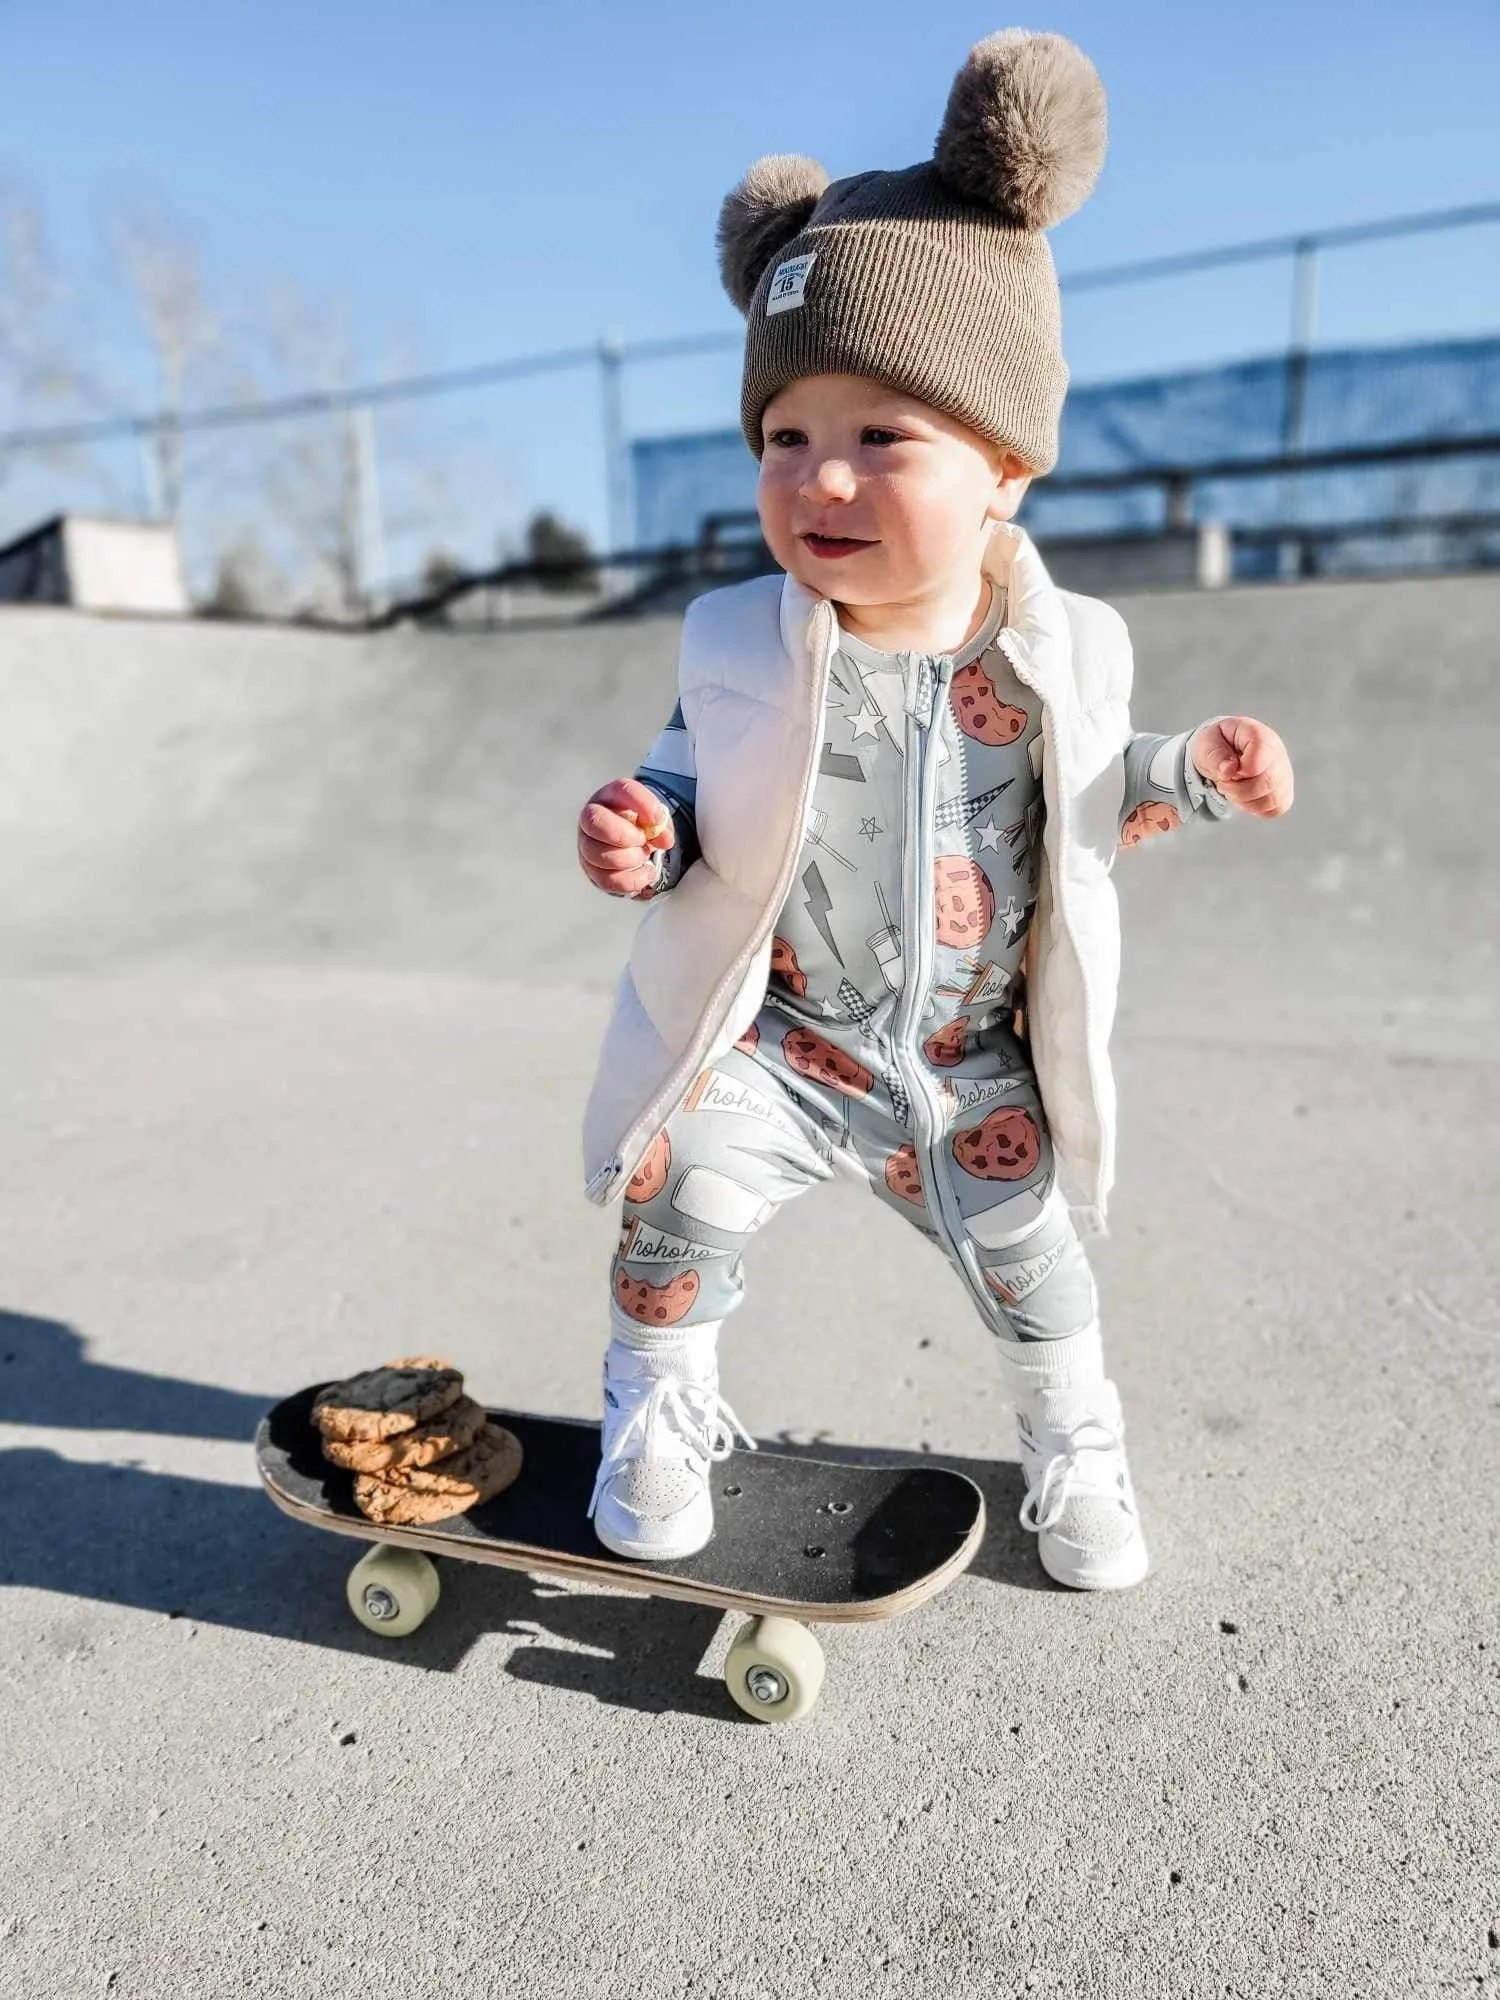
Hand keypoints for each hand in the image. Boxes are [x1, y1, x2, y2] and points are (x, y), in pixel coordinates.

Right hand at [577, 778, 674, 896]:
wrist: (629, 844)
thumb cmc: (639, 825)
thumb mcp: (654, 819)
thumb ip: (661, 825)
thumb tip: (664, 839)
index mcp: (611, 796)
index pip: (622, 790)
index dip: (642, 804)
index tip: (657, 819)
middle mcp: (592, 817)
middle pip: (594, 821)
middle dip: (624, 835)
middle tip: (642, 840)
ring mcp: (586, 844)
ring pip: (597, 854)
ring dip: (629, 859)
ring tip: (644, 856)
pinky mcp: (591, 869)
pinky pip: (606, 879)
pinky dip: (632, 879)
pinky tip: (646, 873)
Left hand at [1189, 717, 1293, 817]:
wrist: (1223, 752)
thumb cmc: (1217, 744)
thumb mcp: (1207, 743)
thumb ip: (1215, 754)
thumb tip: (1228, 770)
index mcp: (1260, 735)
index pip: (1261, 755)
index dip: (1240, 770)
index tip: (1226, 770)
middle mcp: (1278, 754)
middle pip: (1269, 781)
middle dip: (1238, 790)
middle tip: (1223, 783)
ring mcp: (1284, 773)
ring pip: (1273, 799)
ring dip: (1245, 800)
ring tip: (1233, 788)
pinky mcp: (1283, 792)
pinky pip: (1275, 808)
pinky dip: (1255, 808)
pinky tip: (1244, 797)